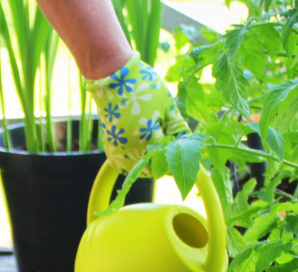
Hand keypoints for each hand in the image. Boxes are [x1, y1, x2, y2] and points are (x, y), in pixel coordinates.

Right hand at [86, 54, 188, 172]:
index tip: (181, 149)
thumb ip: (177, 127)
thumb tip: (187, 142)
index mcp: (147, 141)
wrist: (112, 74)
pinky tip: (140, 147)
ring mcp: (117, 150)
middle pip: (152, 171)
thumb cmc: (142, 86)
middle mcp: (130, 150)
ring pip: (137, 170)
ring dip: (148, 163)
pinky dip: (133, 159)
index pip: (167, 162)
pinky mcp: (109, 146)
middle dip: (162, 162)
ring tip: (155, 145)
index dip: (176, 158)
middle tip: (169, 146)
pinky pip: (124, 164)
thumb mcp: (167, 105)